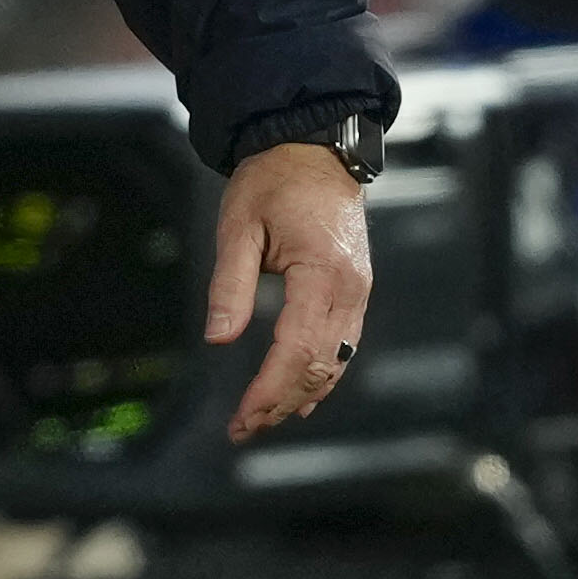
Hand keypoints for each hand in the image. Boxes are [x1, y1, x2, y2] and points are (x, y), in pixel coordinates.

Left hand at [206, 140, 372, 442]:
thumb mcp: (238, 225)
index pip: (296, 349)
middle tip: (243, 429)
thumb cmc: (272, 181)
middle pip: (320, 366)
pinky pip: (343, 345)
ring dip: (302, 396)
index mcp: (322, 274)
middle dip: (281, 402)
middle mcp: (350, 290)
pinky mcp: (356, 290)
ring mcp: (359, 292)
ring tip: (263, 420)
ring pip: (337, 362)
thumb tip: (218, 339)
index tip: (242, 416)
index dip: (269, 389)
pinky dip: (322, 375)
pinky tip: (300, 395)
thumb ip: (229, 284)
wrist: (314, 149)